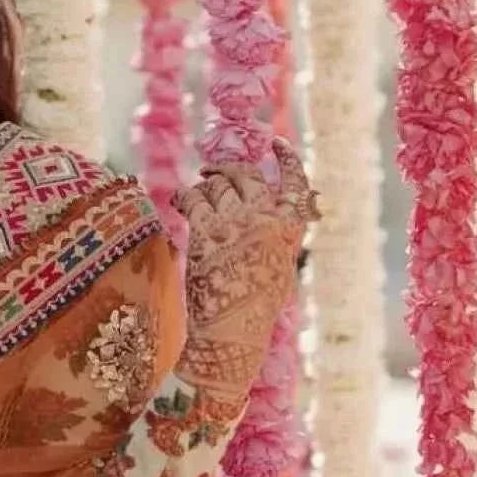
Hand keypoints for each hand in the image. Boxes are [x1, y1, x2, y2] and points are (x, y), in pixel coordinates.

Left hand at [170, 138, 317, 410]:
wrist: (231, 332)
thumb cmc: (253, 308)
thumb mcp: (278, 267)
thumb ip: (277, 236)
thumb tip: (269, 212)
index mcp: (290, 230)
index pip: (297, 184)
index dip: (286, 160)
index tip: (275, 144)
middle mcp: (266, 219)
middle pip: (248, 177)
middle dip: (229, 171)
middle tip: (213, 173)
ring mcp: (236, 222)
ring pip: (218, 185)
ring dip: (204, 187)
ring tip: (197, 196)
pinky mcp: (206, 229)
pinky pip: (193, 198)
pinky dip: (185, 197)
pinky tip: (180, 203)